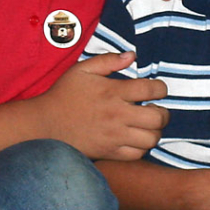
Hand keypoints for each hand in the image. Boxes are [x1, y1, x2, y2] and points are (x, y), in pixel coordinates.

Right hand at [32, 53, 168, 159]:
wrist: (45, 124)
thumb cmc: (64, 94)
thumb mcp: (82, 70)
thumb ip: (108, 60)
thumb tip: (132, 55)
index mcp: (113, 92)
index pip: (152, 89)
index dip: (161, 88)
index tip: (157, 90)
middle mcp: (117, 115)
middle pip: (158, 117)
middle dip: (163, 113)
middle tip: (156, 110)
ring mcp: (114, 136)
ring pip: (151, 138)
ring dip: (155, 131)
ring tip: (147, 126)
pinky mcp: (109, 152)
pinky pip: (137, 154)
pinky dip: (142, 147)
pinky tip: (135, 138)